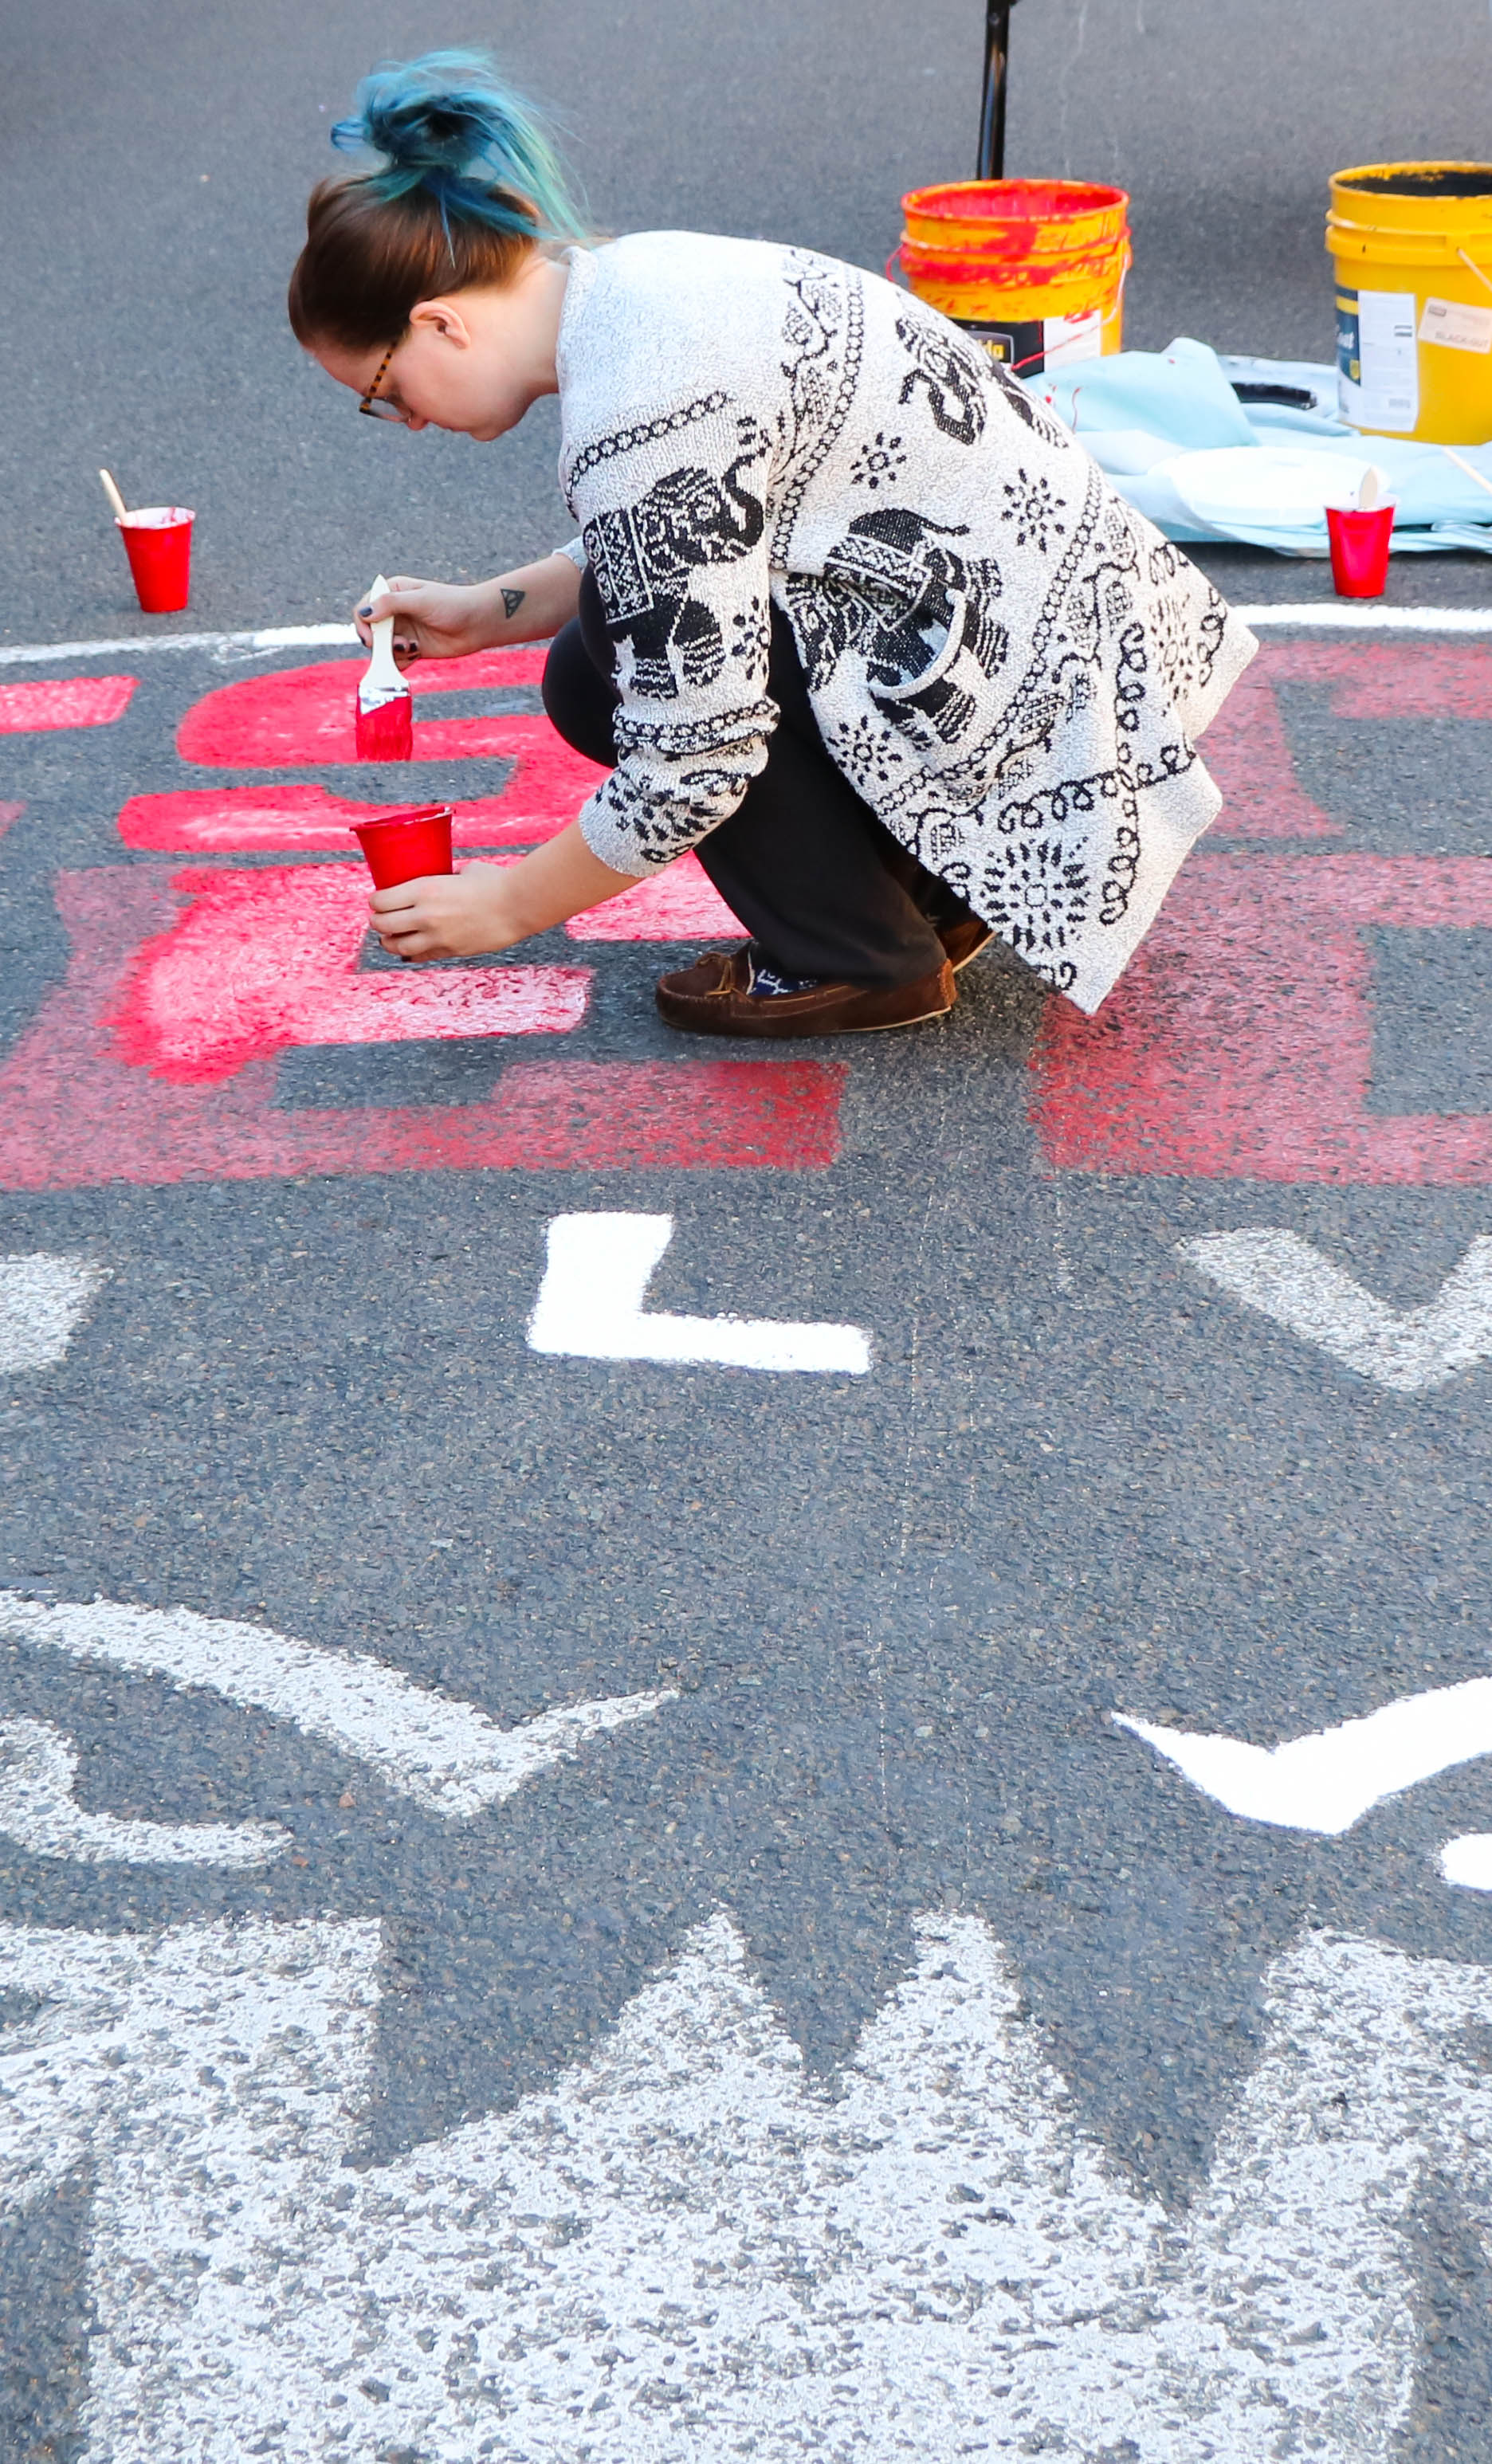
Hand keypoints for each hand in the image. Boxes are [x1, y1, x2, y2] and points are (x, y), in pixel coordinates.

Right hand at [352, 577, 499, 665]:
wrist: (479, 623)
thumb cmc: (454, 604)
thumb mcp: (421, 600)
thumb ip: (391, 604)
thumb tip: (364, 613)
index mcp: (392, 593)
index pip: (364, 609)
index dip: (363, 624)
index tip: (373, 637)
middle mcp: (394, 612)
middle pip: (370, 632)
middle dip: (379, 641)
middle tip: (398, 644)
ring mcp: (403, 631)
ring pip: (381, 649)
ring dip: (392, 652)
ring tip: (412, 647)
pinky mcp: (412, 649)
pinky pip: (395, 660)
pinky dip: (401, 661)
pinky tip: (417, 653)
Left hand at [369, 864, 519, 961]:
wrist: (519, 906)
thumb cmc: (495, 882)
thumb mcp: (464, 871)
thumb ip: (447, 878)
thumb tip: (445, 879)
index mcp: (424, 889)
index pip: (381, 901)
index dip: (374, 901)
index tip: (376, 900)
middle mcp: (425, 915)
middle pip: (383, 924)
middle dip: (377, 922)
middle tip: (378, 919)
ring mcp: (437, 937)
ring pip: (397, 947)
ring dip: (389, 943)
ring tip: (389, 939)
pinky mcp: (451, 951)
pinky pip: (421, 957)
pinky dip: (411, 955)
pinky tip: (410, 952)